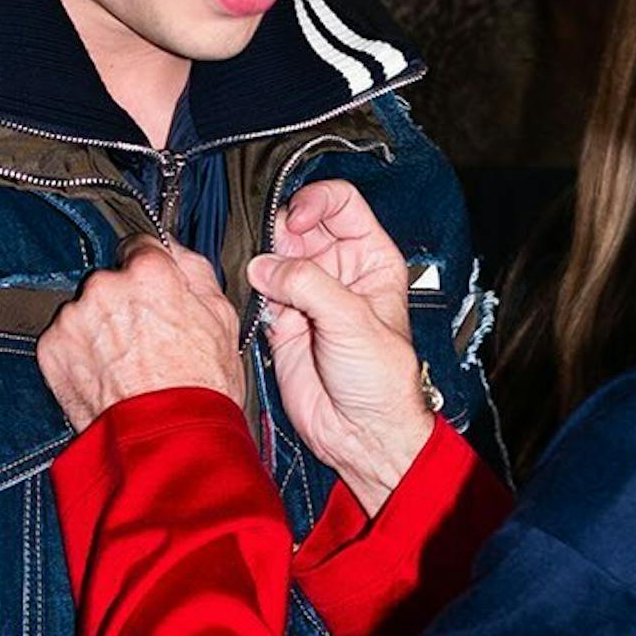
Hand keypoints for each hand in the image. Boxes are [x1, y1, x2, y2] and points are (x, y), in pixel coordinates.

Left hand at [38, 237, 241, 429]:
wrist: (168, 442)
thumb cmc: (202, 388)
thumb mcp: (223, 320)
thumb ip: (195, 272)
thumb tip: (176, 250)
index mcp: (149, 273)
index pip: (138, 246)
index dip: (149, 272)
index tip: (151, 292)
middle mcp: (106, 286)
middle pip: (109, 282)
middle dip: (122, 305)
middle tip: (145, 342)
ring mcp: (74, 318)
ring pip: (85, 312)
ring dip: (99, 331)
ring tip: (126, 368)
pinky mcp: (52, 349)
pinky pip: (65, 342)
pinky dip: (80, 356)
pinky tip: (106, 379)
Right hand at [251, 179, 433, 514]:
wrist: (361, 432)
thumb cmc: (381, 380)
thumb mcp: (353, 320)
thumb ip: (309, 284)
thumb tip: (265, 264)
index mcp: (370, 258)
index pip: (341, 203)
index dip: (316, 202)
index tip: (296, 219)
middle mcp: (338, 271)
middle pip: (301, 224)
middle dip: (282, 231)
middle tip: (273, 250)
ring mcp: (307, 294)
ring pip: (275, 255)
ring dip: (264, 262)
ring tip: (267, 282)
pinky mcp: (282, 321)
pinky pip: (259, 290)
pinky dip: (253, 292)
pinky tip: (264, 307)